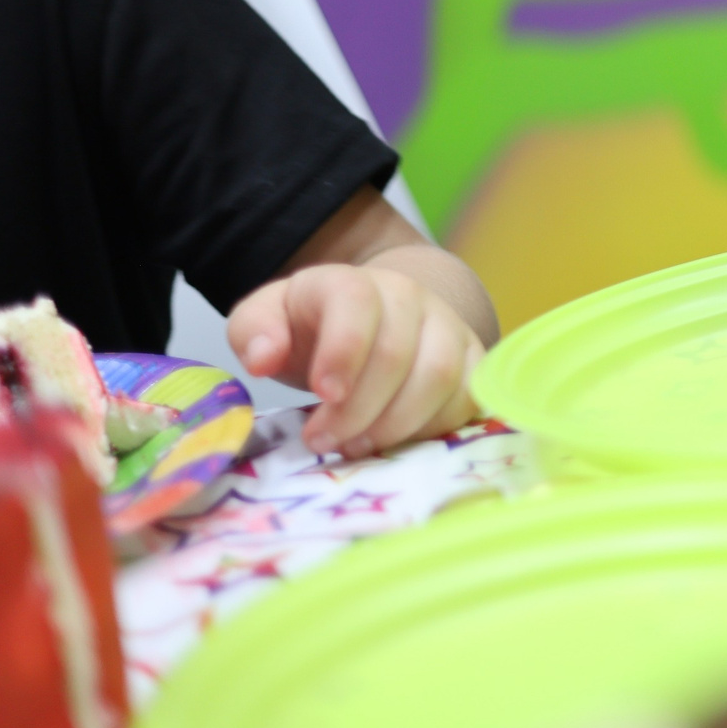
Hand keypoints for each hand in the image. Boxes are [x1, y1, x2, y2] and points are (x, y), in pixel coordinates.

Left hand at [228, 261, 486, 456]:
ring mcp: (447, 324)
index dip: (343, 351)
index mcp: (351, 282)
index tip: (323, 394)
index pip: (357, 304)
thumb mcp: (266, 319)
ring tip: (356, 445)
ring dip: (396, 423)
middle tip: (323, 440)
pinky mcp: (472, 357)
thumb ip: (254, 331)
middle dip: (358, 409)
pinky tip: (396, 440)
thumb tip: (262, 359)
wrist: (370, 317)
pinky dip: (434, 427)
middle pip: (398, 352)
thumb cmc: (312, 327)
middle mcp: (408, 296)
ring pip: (440, 375)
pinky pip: (467, 395)